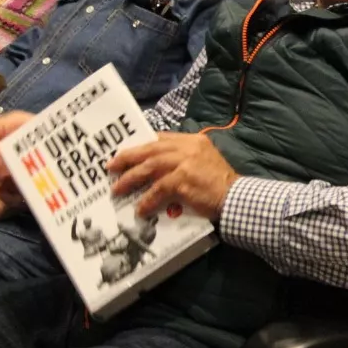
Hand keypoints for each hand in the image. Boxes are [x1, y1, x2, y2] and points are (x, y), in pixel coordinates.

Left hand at [108, 132, 239, 219]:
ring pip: (149, 167)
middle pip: (150, 150)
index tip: (126, 154)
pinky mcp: (183, 180)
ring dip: (130, 179)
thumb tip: (157, 171)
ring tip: (117, 188)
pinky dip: (147, 200)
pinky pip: (158, 189)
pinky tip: (140, 209)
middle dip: (127, 158)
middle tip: (111, 166)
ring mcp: (185, 163)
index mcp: (192, 140)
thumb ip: (184, 160)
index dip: (141, 146)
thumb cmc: (221, 184)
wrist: (237, 197)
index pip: (160, 139)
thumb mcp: (204, 162)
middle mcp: (187, 147)